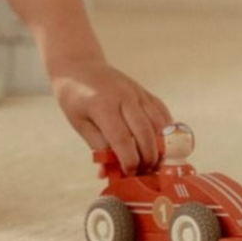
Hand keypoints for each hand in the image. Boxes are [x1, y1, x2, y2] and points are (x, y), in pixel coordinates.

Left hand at [49, 58, 171, 174]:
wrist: (79, 66)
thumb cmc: (75, 97)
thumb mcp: (80, 123)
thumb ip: (98, 147)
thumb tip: (109, 174)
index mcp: (102, 105)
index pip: (122, 139)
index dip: (129, 161)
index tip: (129, 174)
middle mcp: (123, 97)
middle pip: (145, 134)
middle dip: (148, 158)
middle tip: (143, 172)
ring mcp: (137, 92)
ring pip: (159, 125)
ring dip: (160, 147)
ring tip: (152, 162)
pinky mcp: (145, 92)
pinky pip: (162, 114)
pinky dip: (165, 132)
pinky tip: (160, 145)